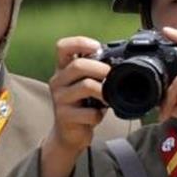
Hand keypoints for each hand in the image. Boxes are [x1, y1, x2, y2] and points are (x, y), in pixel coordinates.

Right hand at [45, 36, 109, 156]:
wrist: (68, 134)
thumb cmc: (81, 106)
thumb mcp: (85, 85)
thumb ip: (94, 72)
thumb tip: (119, 63)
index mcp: (62, 70)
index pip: (63, 47)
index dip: (80, 43)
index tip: (97, 47)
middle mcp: (58, 81)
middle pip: (78, 65)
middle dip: (100, 68)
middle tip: (111, 75)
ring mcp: (59, 99)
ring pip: (85, 86)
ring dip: (103, 91)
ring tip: (108, 97)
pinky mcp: (64, 116)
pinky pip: (88, 112)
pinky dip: (99, 114)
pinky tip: (98, 116)